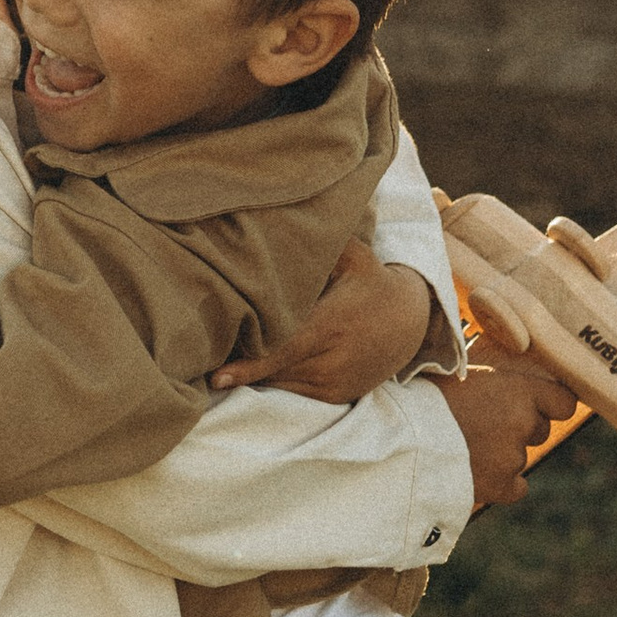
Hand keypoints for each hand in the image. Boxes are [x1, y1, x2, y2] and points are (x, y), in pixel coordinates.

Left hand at [212, 244, 437, 401]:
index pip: (282, 349)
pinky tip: (256, 368)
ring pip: (282, 384)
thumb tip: (282, 220)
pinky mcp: (336, 396)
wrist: (413, 323)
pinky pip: (295, 393)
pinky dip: (275, 381)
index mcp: (332, 325)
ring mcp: (335, 382)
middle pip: (276, 370)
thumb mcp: (355, 257)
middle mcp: (333, 359)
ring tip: (224, 364)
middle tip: (202, 362)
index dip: (249, 366)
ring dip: (255, 377)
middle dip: (241, 368)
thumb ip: (321, 245)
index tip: (216, 376)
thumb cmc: (372, 282)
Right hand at [431, 353, 583, 510]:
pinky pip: (516, 487)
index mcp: (517, 389)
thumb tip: (491, 378)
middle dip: (518, 429)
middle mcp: (522, 422)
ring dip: (500, 455)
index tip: (540, 407)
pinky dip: (501, 484)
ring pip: (519, 457)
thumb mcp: (456, 371)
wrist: (398, 439)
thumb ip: (486, 379)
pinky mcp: (500, 486)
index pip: (563, 402)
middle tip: (481, 425)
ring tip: (463, 448)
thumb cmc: (418, 397)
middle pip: (538, 430)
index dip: (551, 405)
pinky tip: (476, 473)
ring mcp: (513, 457)